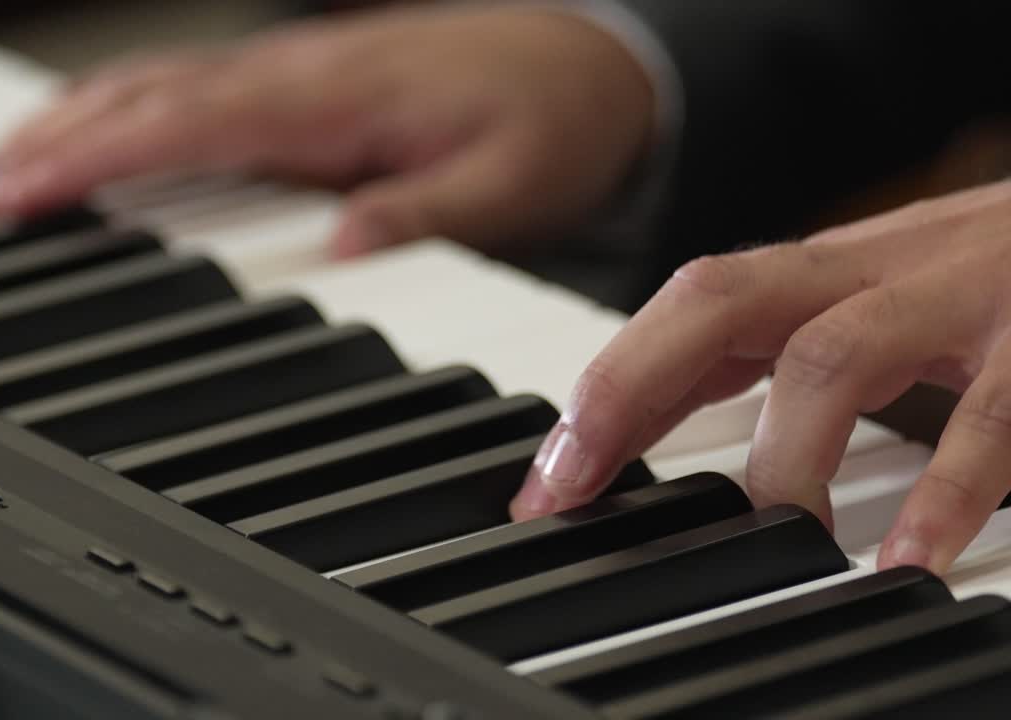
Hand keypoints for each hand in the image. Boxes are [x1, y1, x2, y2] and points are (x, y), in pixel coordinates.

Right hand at [0, 4, 655, 257]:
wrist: (586, 61)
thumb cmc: (547, 118)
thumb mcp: (509, 184)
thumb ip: (421, 217)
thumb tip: (336, 253)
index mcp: (332, 101)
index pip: (184, 125)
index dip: (91, 158)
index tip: (16, 192)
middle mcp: (296, 76)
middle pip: (143, 99)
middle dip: (48, 148)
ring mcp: (291, 73)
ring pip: (155, 88)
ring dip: (71, 127)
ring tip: (1, 177)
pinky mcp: (298, 84)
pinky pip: (190, 92)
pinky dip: (125, 115)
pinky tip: (95, 139)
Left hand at [512, 179, 1010, 574]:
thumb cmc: (988, 284)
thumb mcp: (864, 308)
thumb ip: (768, 359)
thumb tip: (647, 428)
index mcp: (821, 273)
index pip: (679, 316)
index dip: (602, 393)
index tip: (545, 484)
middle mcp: (871, 272)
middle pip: (714, 302)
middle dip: (628, 392)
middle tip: (577, 489)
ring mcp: (957, 296)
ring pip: (833, 356)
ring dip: (781, 456)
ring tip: (761, 538)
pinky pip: (989, 416)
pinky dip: (946, 491)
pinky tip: (906, 563)